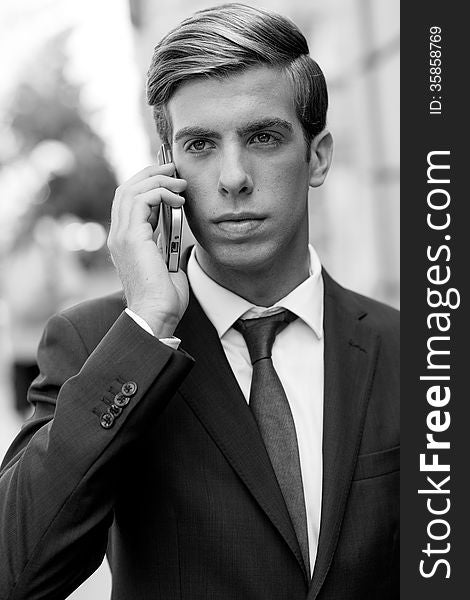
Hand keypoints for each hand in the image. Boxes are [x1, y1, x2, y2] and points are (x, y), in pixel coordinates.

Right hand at [108, 163, 187, 337]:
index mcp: (125, 241)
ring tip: (181, 182)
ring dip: (159, 179)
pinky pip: (143, 199)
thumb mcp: (166, 263)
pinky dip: (162, 193)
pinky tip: (179, 200)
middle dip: (151, 173)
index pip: (128, 200)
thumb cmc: (164, 297)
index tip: (171, 178)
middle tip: (175, 168)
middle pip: (126, 188)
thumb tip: (176, 228)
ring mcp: (122, 235)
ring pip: (132, 189)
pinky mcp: (132, 237)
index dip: (147, 183)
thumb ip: (165, 243)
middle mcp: (118, 235)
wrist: (157, 315)